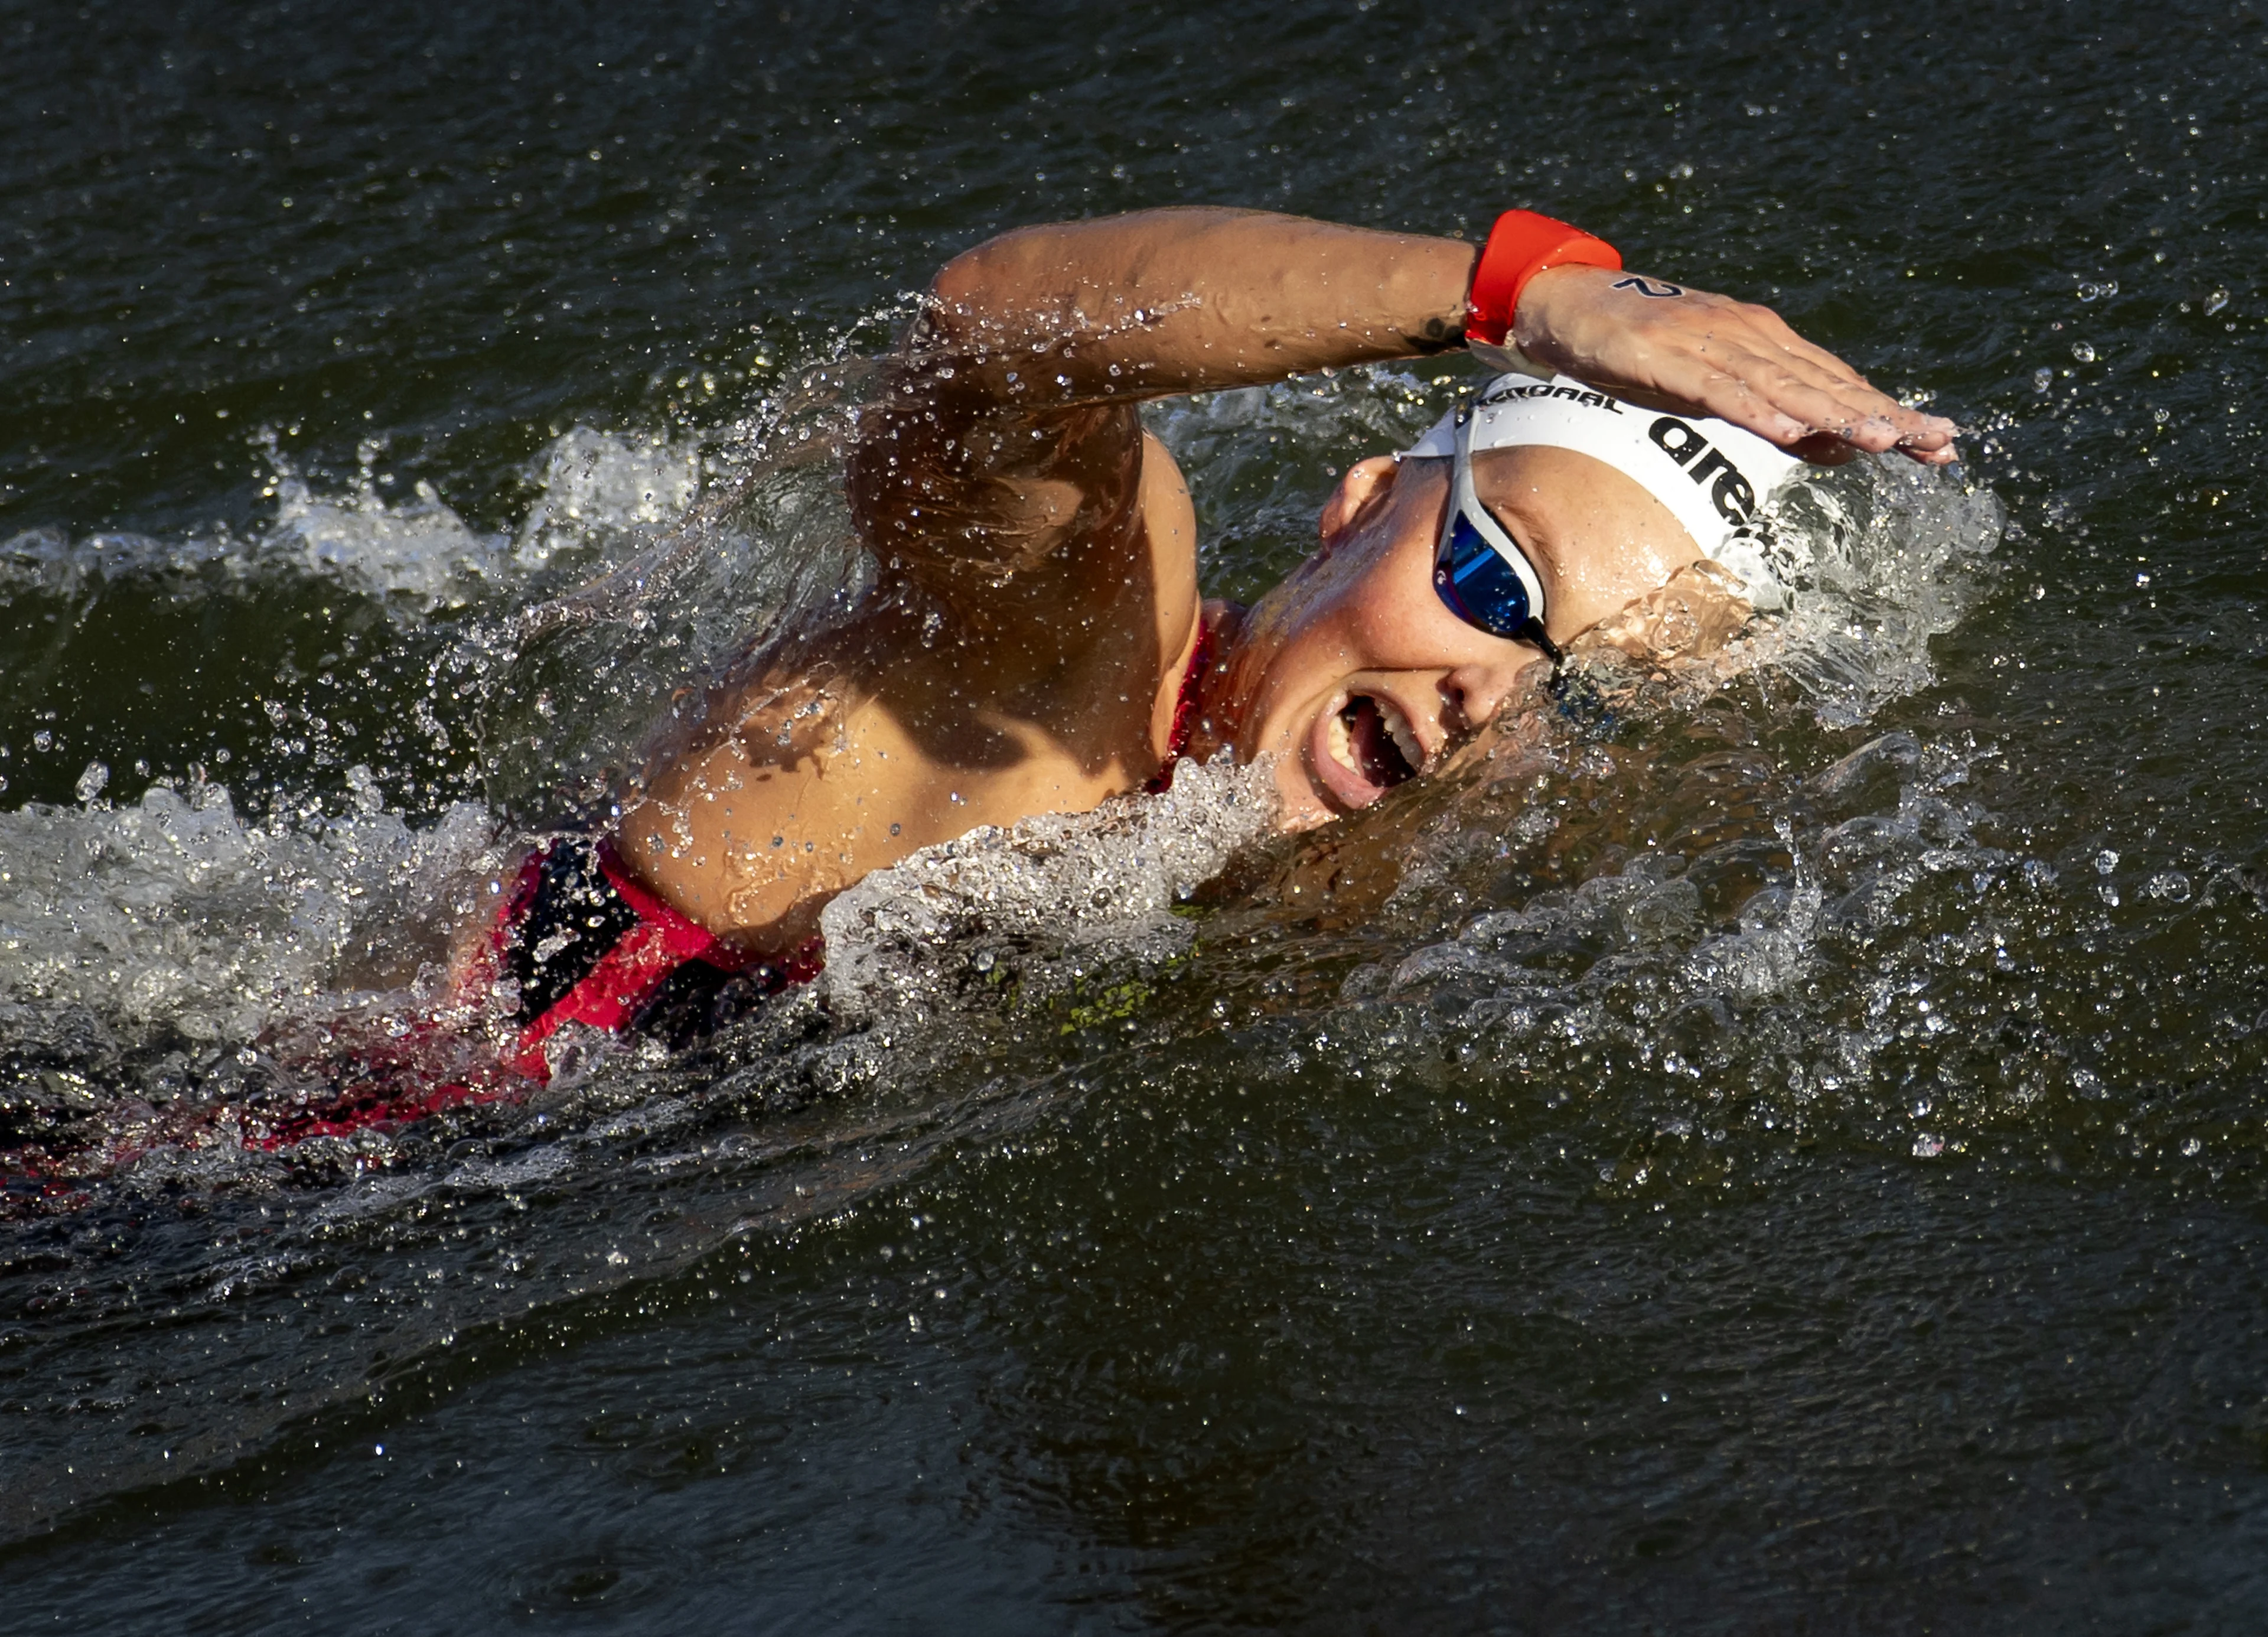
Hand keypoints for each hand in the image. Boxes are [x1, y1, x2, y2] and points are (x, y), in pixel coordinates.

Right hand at [1511, 264, 1958, 465]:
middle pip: (1826, 383)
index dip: (1891, 412)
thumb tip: (1829, 444)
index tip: (1941, 443)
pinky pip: (1717, 388)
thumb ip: (1767, 408)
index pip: (1840, 382)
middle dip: (1884, 414)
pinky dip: (1756, 408)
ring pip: (1783, 385)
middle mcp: (1747, 335)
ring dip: (1835, 413)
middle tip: (1938, 442)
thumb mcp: (1708, 382)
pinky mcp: (1663, 355)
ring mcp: (1706, 342)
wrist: (1566, 298)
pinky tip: (1790, 428)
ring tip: (1883, 439)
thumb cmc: (1638, 346)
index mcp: (1764, 342)